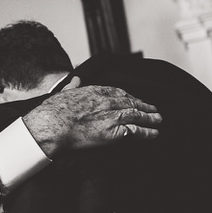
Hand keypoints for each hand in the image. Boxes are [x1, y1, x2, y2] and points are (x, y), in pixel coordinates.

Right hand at [23, 77, 160, 157]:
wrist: (53, 124)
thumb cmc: (54, 111)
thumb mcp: (63, 92)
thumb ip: (72, 86)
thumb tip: (75, 79)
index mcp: (96, 91)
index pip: (119, 92)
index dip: (130, 96)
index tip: (135, 99)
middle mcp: (108, 101)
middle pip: (131, 102)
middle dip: (144, 105)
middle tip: (154, 109)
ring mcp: (112, 116)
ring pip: (137, 115)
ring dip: (150, 118)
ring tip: (158, 120)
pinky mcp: (114, 131)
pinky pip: (135, 131)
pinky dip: (147, 132)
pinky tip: (154, 133)